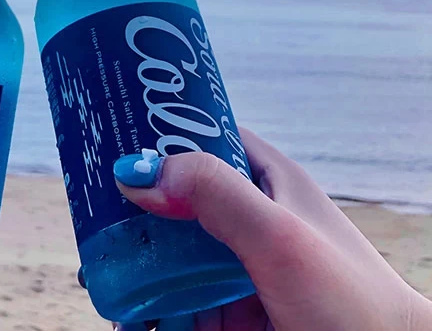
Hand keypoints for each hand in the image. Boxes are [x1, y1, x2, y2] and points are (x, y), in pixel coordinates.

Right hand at [92, 128, 431, 329]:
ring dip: (131, 260)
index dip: (158, 130)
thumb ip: (215, 194)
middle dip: (130, 207)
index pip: (201, 134)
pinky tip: (125, 311)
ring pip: (164, 251)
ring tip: (97, 267)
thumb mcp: (278, 234)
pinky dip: (144, 304)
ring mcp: (230, 266)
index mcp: (264, 179)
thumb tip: (138, 173)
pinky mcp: (222, 310)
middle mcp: (244, 218)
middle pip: (170, 197)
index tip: (111, 134)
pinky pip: (171, 299)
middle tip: (90, 214)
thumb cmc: (351, 301)